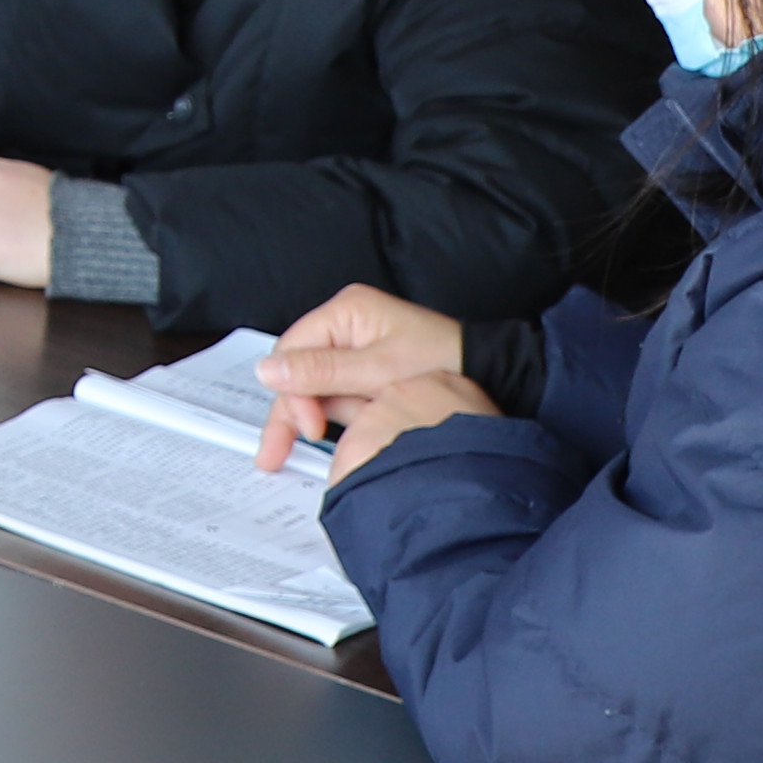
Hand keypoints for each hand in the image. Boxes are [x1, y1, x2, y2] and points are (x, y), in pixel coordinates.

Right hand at [258, 291, 475, 472]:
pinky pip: (336, 395)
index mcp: (346, 311)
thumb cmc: (446, 360)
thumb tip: (270, 372)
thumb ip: (323, 372)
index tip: (306, 426)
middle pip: (298, 372)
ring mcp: (354, 348)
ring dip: (317, 417)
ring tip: (318, 443)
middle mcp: (345, 326)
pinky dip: (337, 417)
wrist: (491, 374)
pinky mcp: (364, 370)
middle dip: (294, 412)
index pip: (293, 351)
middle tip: (280, 451)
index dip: (292, 392)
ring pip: (314, 388)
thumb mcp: (380, 370)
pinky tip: (340, 433)